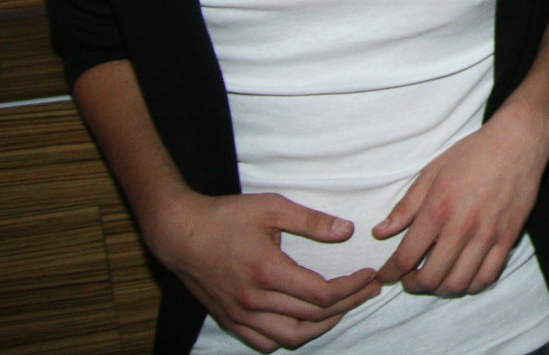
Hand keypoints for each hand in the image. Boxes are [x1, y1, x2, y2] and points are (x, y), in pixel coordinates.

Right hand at [145, 191, 378, 353]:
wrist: (179, 233)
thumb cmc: (225, 217)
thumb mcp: (271, 207)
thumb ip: (311, 221)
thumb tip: (347, 231)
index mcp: (266, 272)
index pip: (322, 294)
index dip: (352, 288)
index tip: (369, 275)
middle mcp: (253, 300)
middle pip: (313, 317)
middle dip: (349, 304)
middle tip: (369, 289)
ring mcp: (239, 315)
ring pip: (291, 338)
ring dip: (323, 327)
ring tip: (343, 308)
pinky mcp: (229, 320)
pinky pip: (265, 343)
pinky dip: (290, 338)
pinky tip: (305, 322)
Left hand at [371, 107, 548, 296]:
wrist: (517, 142)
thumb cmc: (472, 154)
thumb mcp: (431, 172)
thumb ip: (405, 206)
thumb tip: (380, 232)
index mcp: (438, 210)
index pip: (406, 257)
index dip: (390, 273)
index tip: (385, 276)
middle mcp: (462, 228)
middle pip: (430, 278)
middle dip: (413, 285)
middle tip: (409, 279)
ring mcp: (487, 236)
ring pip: (459, 283)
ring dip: (440, 290)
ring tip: (435, 280)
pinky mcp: (508, 238)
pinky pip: (488, 277)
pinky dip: (471, 286)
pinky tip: (463, 276)